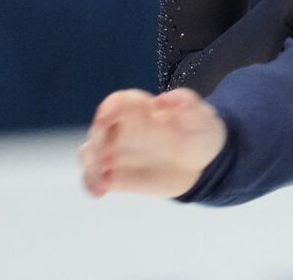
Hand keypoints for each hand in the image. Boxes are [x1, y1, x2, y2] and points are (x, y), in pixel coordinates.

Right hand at [78, 88, 225, 198]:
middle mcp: (124, 129)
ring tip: (103, 178)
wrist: (202, 163)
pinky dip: (92, 183)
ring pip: (90, 153)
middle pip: (98, 129)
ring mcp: (117, 153)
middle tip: (106, 154)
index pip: (119, 102)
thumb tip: (163, 100)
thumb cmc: (199, 131)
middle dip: (97, 140)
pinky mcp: (116, 175)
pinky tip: (100, 192)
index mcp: (142, 110)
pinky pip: (95, 178)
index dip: (109, 108)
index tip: (105, 118)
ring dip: (91, 164)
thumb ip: (186, 103)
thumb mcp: (202, 116)